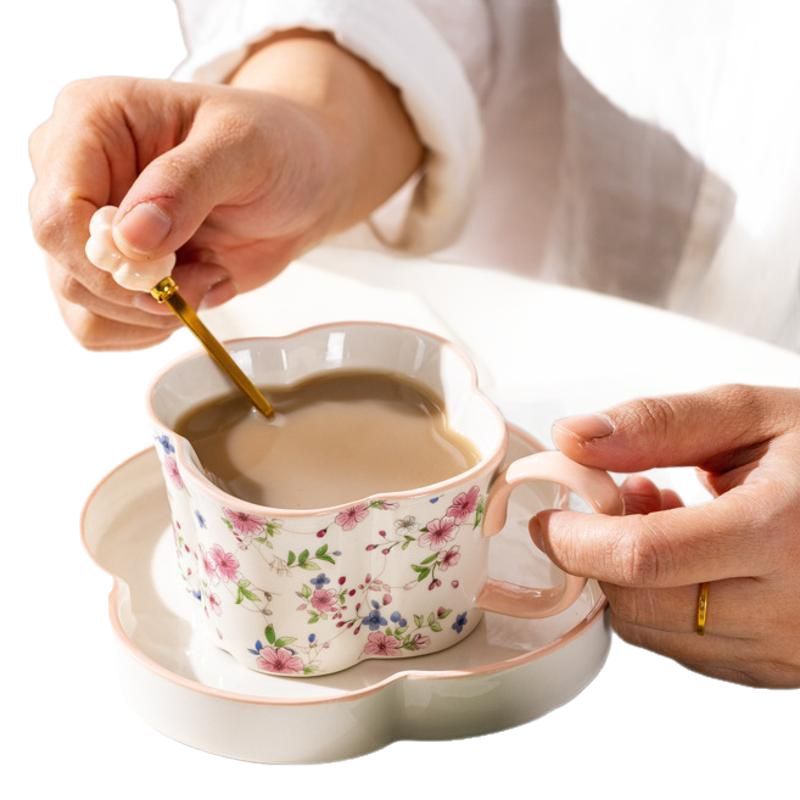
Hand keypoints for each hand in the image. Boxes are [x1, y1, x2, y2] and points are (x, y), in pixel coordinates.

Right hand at [29, 34, 421, 349]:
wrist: (300, 183)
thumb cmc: (276, 147)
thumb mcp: (244, 148)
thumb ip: (185, 184)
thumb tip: (128, 237)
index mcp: (92, 121)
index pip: (59, 208)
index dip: (107, 255)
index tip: (169, 264)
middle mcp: (77, 176)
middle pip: (66, 263)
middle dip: (140, 290)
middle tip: (204, 270)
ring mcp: (91, 231)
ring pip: (82, 305)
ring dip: (153, 312)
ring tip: (207, 273)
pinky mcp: (113, 272)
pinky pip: (105, 327)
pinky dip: (156, 325)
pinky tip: (196, 287)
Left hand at [531, 384, 799, 687]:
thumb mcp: (753, 415)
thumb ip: (657, 424)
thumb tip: (572, 438)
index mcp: (780, 532)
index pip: (643, 557)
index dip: (576, 539)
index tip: (549, 516)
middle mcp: (789, 609)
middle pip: (639, 604)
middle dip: (599, 555)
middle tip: (617, 498)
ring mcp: (786, 650)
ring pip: (654, 633)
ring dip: (631, 579)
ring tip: (667, 514)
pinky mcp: (780, 669)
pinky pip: (686, 650)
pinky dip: (664, 605)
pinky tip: (694, 556)